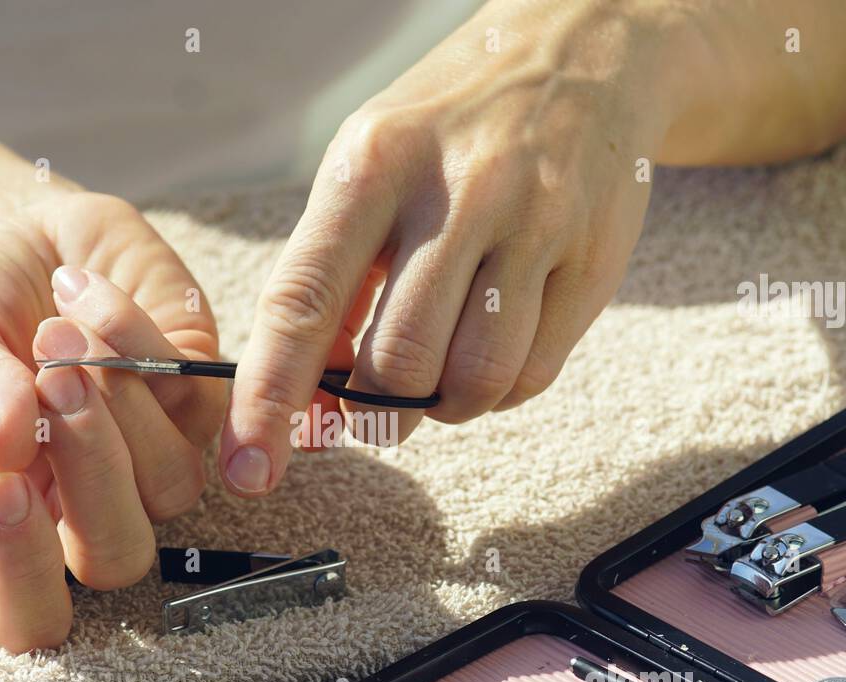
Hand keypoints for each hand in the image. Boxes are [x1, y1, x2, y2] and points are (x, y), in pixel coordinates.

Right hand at [0, 191, 223, 651]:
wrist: (15, 232)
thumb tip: (9, 445)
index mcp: (6, 521)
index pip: (26, 613)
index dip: (23, 575)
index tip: (1, 487)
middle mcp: (85, 505)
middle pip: (120, 558)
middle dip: (92, 476)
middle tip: (48, 384)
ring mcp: (151, 457)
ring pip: (172, 484)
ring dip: (117, 403)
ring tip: (56, 327)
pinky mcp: (198, 397)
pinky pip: (195, 397)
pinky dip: (137, 341)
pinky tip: (82, 292)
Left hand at [220, 0, 674, 495]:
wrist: (585, 52)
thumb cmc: (451, 125)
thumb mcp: (371, 166)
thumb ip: (333, 276)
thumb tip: (306, 396)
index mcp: (375, 163)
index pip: (305, 302)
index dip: (271, 394)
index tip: (252, 465)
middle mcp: (458, 191)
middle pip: (399, 364)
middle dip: (378, 410)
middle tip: (378, 402)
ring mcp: (535, 224)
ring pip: (474, 381)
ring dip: (445, 406)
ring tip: (440, 373)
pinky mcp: (593, 259)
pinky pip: (532, 376)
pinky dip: (499, 390)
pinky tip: (492, 347)